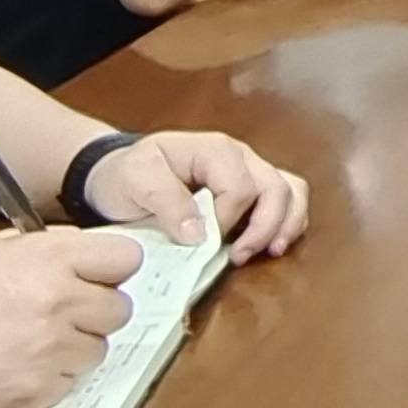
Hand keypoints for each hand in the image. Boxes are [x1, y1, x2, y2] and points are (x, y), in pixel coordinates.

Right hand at [0, 226, 141, 407]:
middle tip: (64, 311)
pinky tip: (23, 363)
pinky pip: (76, 378)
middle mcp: (58, 301)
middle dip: (95, 308)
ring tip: (35, 340)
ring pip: (101, 346)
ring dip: (77, 344)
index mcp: (48, 260)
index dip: (110, 268)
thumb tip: (83, 247)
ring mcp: (54, 349)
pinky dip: (57, 373)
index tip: (98, 275)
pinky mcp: (47, 389)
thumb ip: (44, 244)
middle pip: (121, 306)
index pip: (126, 258)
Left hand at [86, 130, 313, 260]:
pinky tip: (272, 245)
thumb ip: (167, 202)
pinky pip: (287, 198)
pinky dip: (288, 222)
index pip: (240, 187)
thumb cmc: (126, 175)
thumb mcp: (135, 180)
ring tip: (268, 251)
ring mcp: (250, 170)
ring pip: (291, 191)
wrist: (116, 175)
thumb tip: (200, 235)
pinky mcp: (252, 188)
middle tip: (238, 257)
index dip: (227, 221)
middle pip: (275, 188)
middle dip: (265, 227)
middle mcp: (240, 156)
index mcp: (213, 150)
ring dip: (286, 224)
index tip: (201, 243)